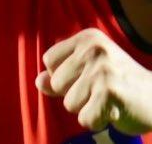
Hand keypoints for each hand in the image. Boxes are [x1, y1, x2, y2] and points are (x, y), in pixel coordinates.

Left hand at [36, 28, 151, 133]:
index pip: (49, 61)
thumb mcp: (88, 71)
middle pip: (56, 83)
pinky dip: (98, 121)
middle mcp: (94, 49)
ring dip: (88, 108)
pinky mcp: (110, 92)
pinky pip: (85, 118)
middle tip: (103, 91)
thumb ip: (59, 75)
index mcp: (87, 38)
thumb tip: (39, 82)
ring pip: (69, 103)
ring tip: (109, 100)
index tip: (89, 77)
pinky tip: (114, 111)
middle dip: (76, 95)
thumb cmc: (121, 85)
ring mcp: (102, 70)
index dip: (64, 76)